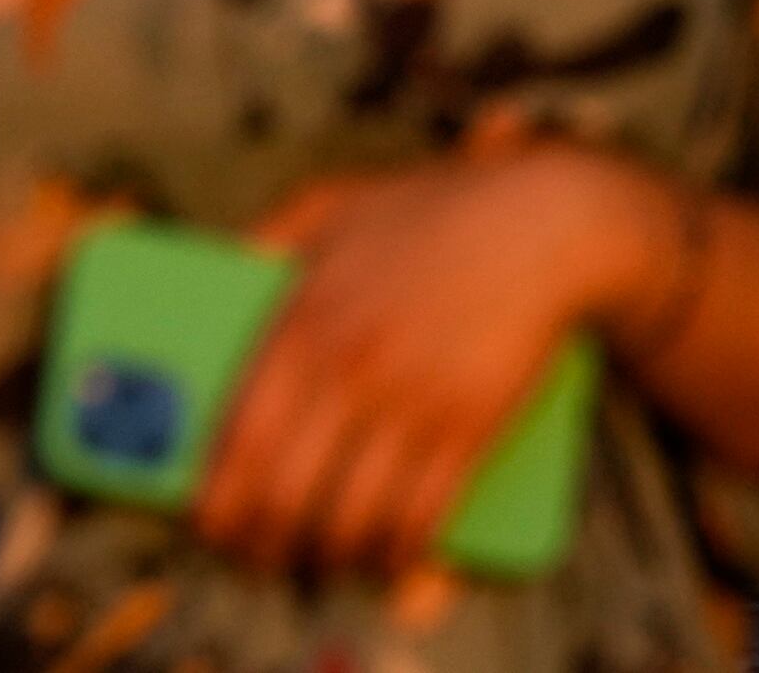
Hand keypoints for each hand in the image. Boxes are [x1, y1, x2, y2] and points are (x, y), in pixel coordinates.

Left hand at [193, 147, 668, 582]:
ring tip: (323, 558)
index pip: (238, 439)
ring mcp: (415, 402)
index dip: (216, 501)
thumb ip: (268, 235)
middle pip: (285, 496)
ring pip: (352, 521)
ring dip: (330, 558)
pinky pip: (421, 519)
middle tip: (262, 557)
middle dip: (264, 546)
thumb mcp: (337, 201)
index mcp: (306, 318)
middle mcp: (353, 368)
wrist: (549, 221)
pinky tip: (388, 553)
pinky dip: (398, 553)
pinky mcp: (471, 427)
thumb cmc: (437, 209)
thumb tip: (214, 273)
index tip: (209, 524)